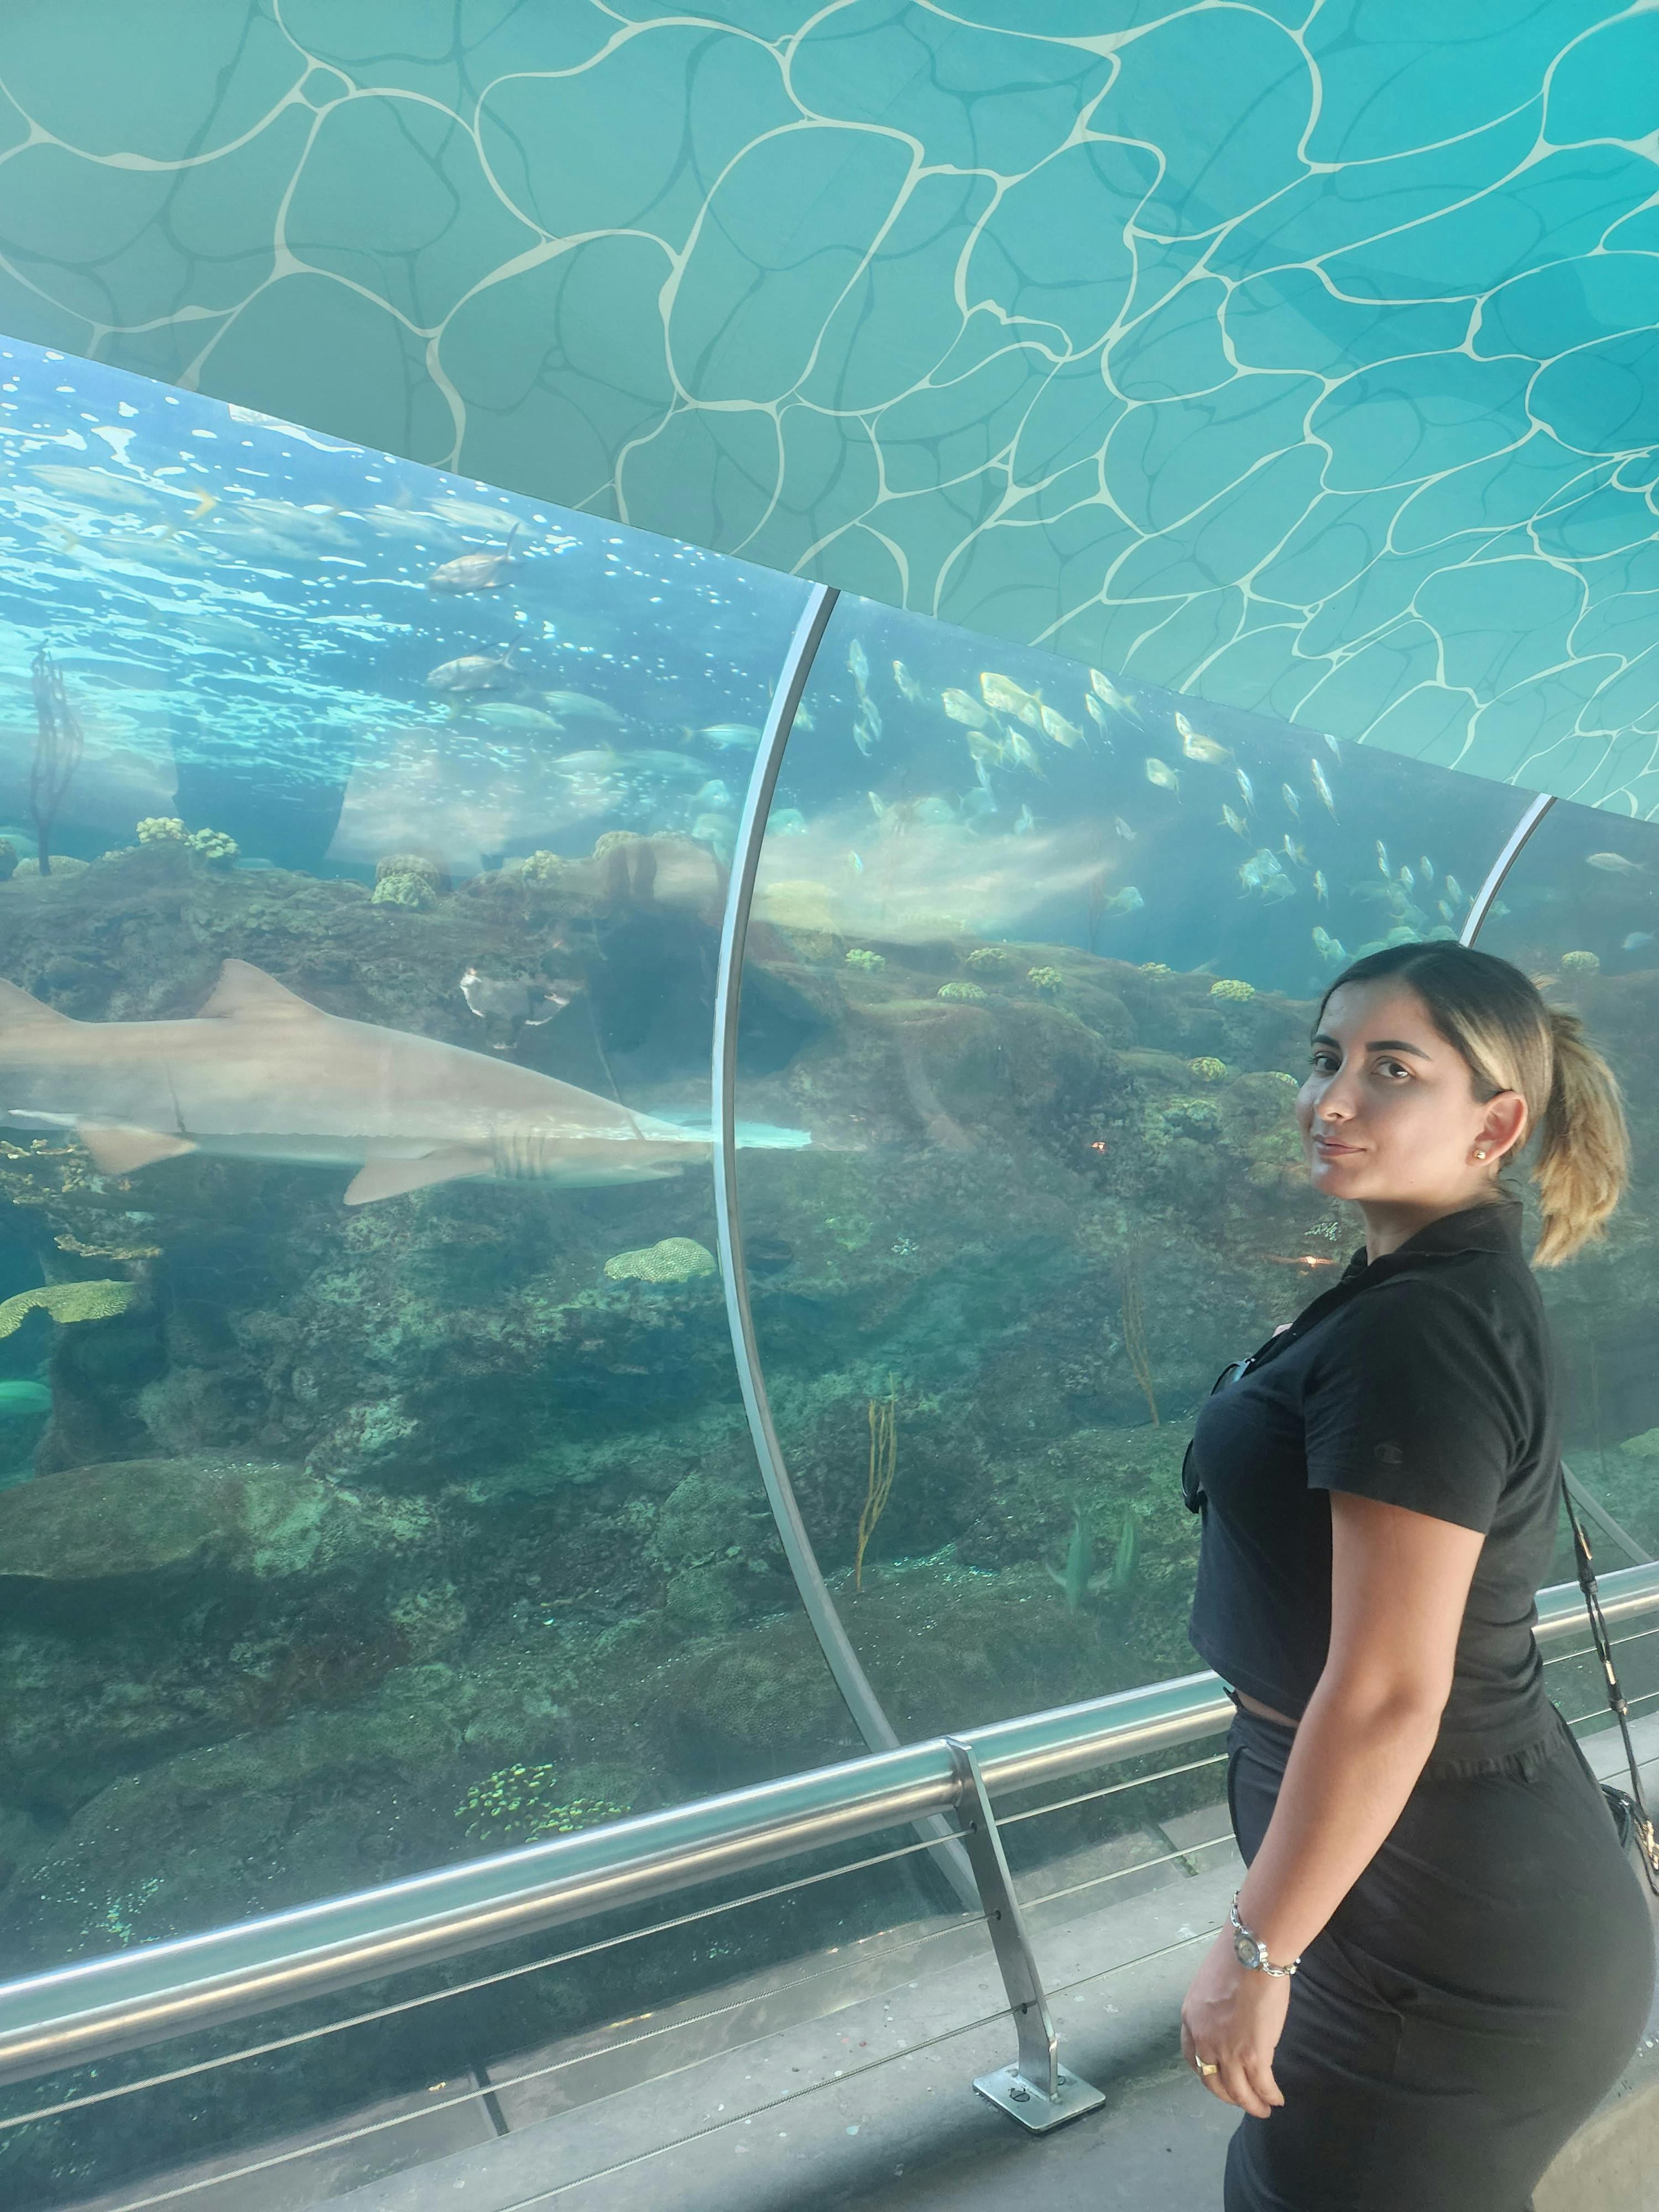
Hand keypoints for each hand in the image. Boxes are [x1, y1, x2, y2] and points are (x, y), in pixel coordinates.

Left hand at [1179, 1928, 1289, 2118]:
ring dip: (1252, 2105)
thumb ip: (1214, 2010)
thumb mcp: (1209, 1986)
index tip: (1218, 2078)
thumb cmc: (1235, 1959)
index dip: (1206, 2072)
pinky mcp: (1253, 2056)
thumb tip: (1229, 2020)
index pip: (1192, 2057)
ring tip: (1263, 2109)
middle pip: (1213, 2081)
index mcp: (1190, 2020)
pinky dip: (1270, 2096)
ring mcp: (1227, 2052)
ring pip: (1238, 2092)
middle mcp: (1204, 2040)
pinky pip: (1262, 2086)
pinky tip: (1276, 2099)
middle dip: (1228, 2095)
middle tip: (1241, 2100)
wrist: (1252, 1953)